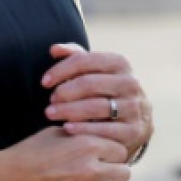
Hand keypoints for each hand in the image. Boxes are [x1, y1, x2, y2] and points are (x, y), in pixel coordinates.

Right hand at [0, 126, 128, 180]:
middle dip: (114, 171)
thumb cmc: (30, 152)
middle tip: (102, 172)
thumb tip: (105, 136)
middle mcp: (89, 169)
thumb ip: (84, 135)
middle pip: (124, 173)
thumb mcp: (58, 133)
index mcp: (87, 145)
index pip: (121, 150)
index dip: (112, 152)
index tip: (103, 155)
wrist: (5, 180)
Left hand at [43, 45, 153, 159]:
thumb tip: (54, 49)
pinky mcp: (134, 131)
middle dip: (64, 92)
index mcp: (120, 63)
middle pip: (89, 83)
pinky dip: (83, 129)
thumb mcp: (95, 72)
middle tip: (49, 102)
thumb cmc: (106, 91)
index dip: (60, 70)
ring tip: (51, 114)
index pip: (84, 60)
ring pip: (96, 107)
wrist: (136, 120)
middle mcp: (131, 83)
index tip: (44, 82)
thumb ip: (76, 58)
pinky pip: (104, 130)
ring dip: (68, 111)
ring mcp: (134, 107)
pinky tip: (67, 128)